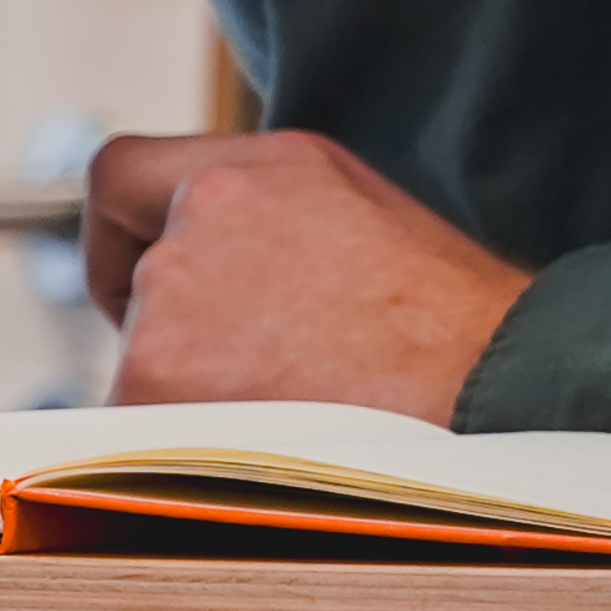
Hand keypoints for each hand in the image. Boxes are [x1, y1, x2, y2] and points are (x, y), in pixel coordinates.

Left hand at [83, 128, 527, 422]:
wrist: (493, 389)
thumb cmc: (448, 324)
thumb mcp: (357, 218)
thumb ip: (260, 219)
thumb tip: (196, 262)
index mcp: (254, 168)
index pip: (117, 175)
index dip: (118, 235)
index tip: (142, 278)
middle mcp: (202, 216)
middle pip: (139, 289)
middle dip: (185, 329)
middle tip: (274, 366)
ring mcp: (172, 296)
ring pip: (144, 359)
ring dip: (196, 387)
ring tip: (300, 400)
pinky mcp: (153, 375)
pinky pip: (137, 424)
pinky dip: (185, 442)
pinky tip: (273, 438)